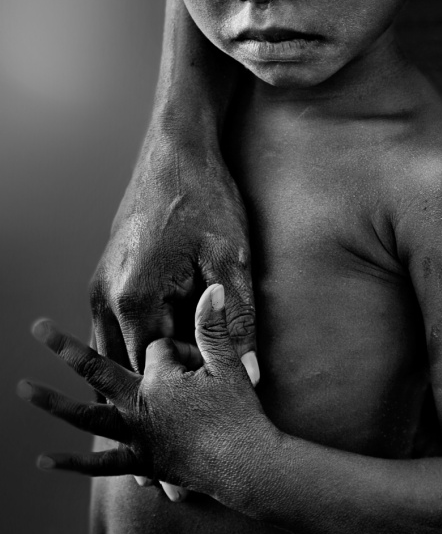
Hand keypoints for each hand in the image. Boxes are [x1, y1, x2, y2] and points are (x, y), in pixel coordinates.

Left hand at [19, 285, 270, 497]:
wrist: (248, 467)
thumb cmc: (240, 414)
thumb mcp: (228, 364)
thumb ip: (214, 326)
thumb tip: (214, 288)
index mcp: (161, 377)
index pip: (155, 348)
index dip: (179, 348)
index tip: (202, 360)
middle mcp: (140, 406)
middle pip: (98, 371)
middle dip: (66, 349)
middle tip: (36, 327)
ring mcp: (137, 437)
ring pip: (88, 417)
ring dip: (54, 403)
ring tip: (23, 389)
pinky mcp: (141, 462)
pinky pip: (101, 465)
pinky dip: (72, 464)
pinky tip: (43, 460)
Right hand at [91, 137, 257, 376]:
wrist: (175, 150)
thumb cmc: (205, 199)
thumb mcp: (230, 259)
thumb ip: (237, 322)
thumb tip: (250, 375)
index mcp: (134, 300)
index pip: (155, 374)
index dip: (189, 383)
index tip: (220, 374)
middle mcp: (104, 298)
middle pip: (129, 368)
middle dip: (165, 379)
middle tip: (206, 377)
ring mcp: (99, 287)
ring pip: (116, 350)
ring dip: (148, 363)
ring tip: (190, 362)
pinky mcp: (104, 277)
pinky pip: (114, 328)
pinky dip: (138, 342)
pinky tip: (173, 335)